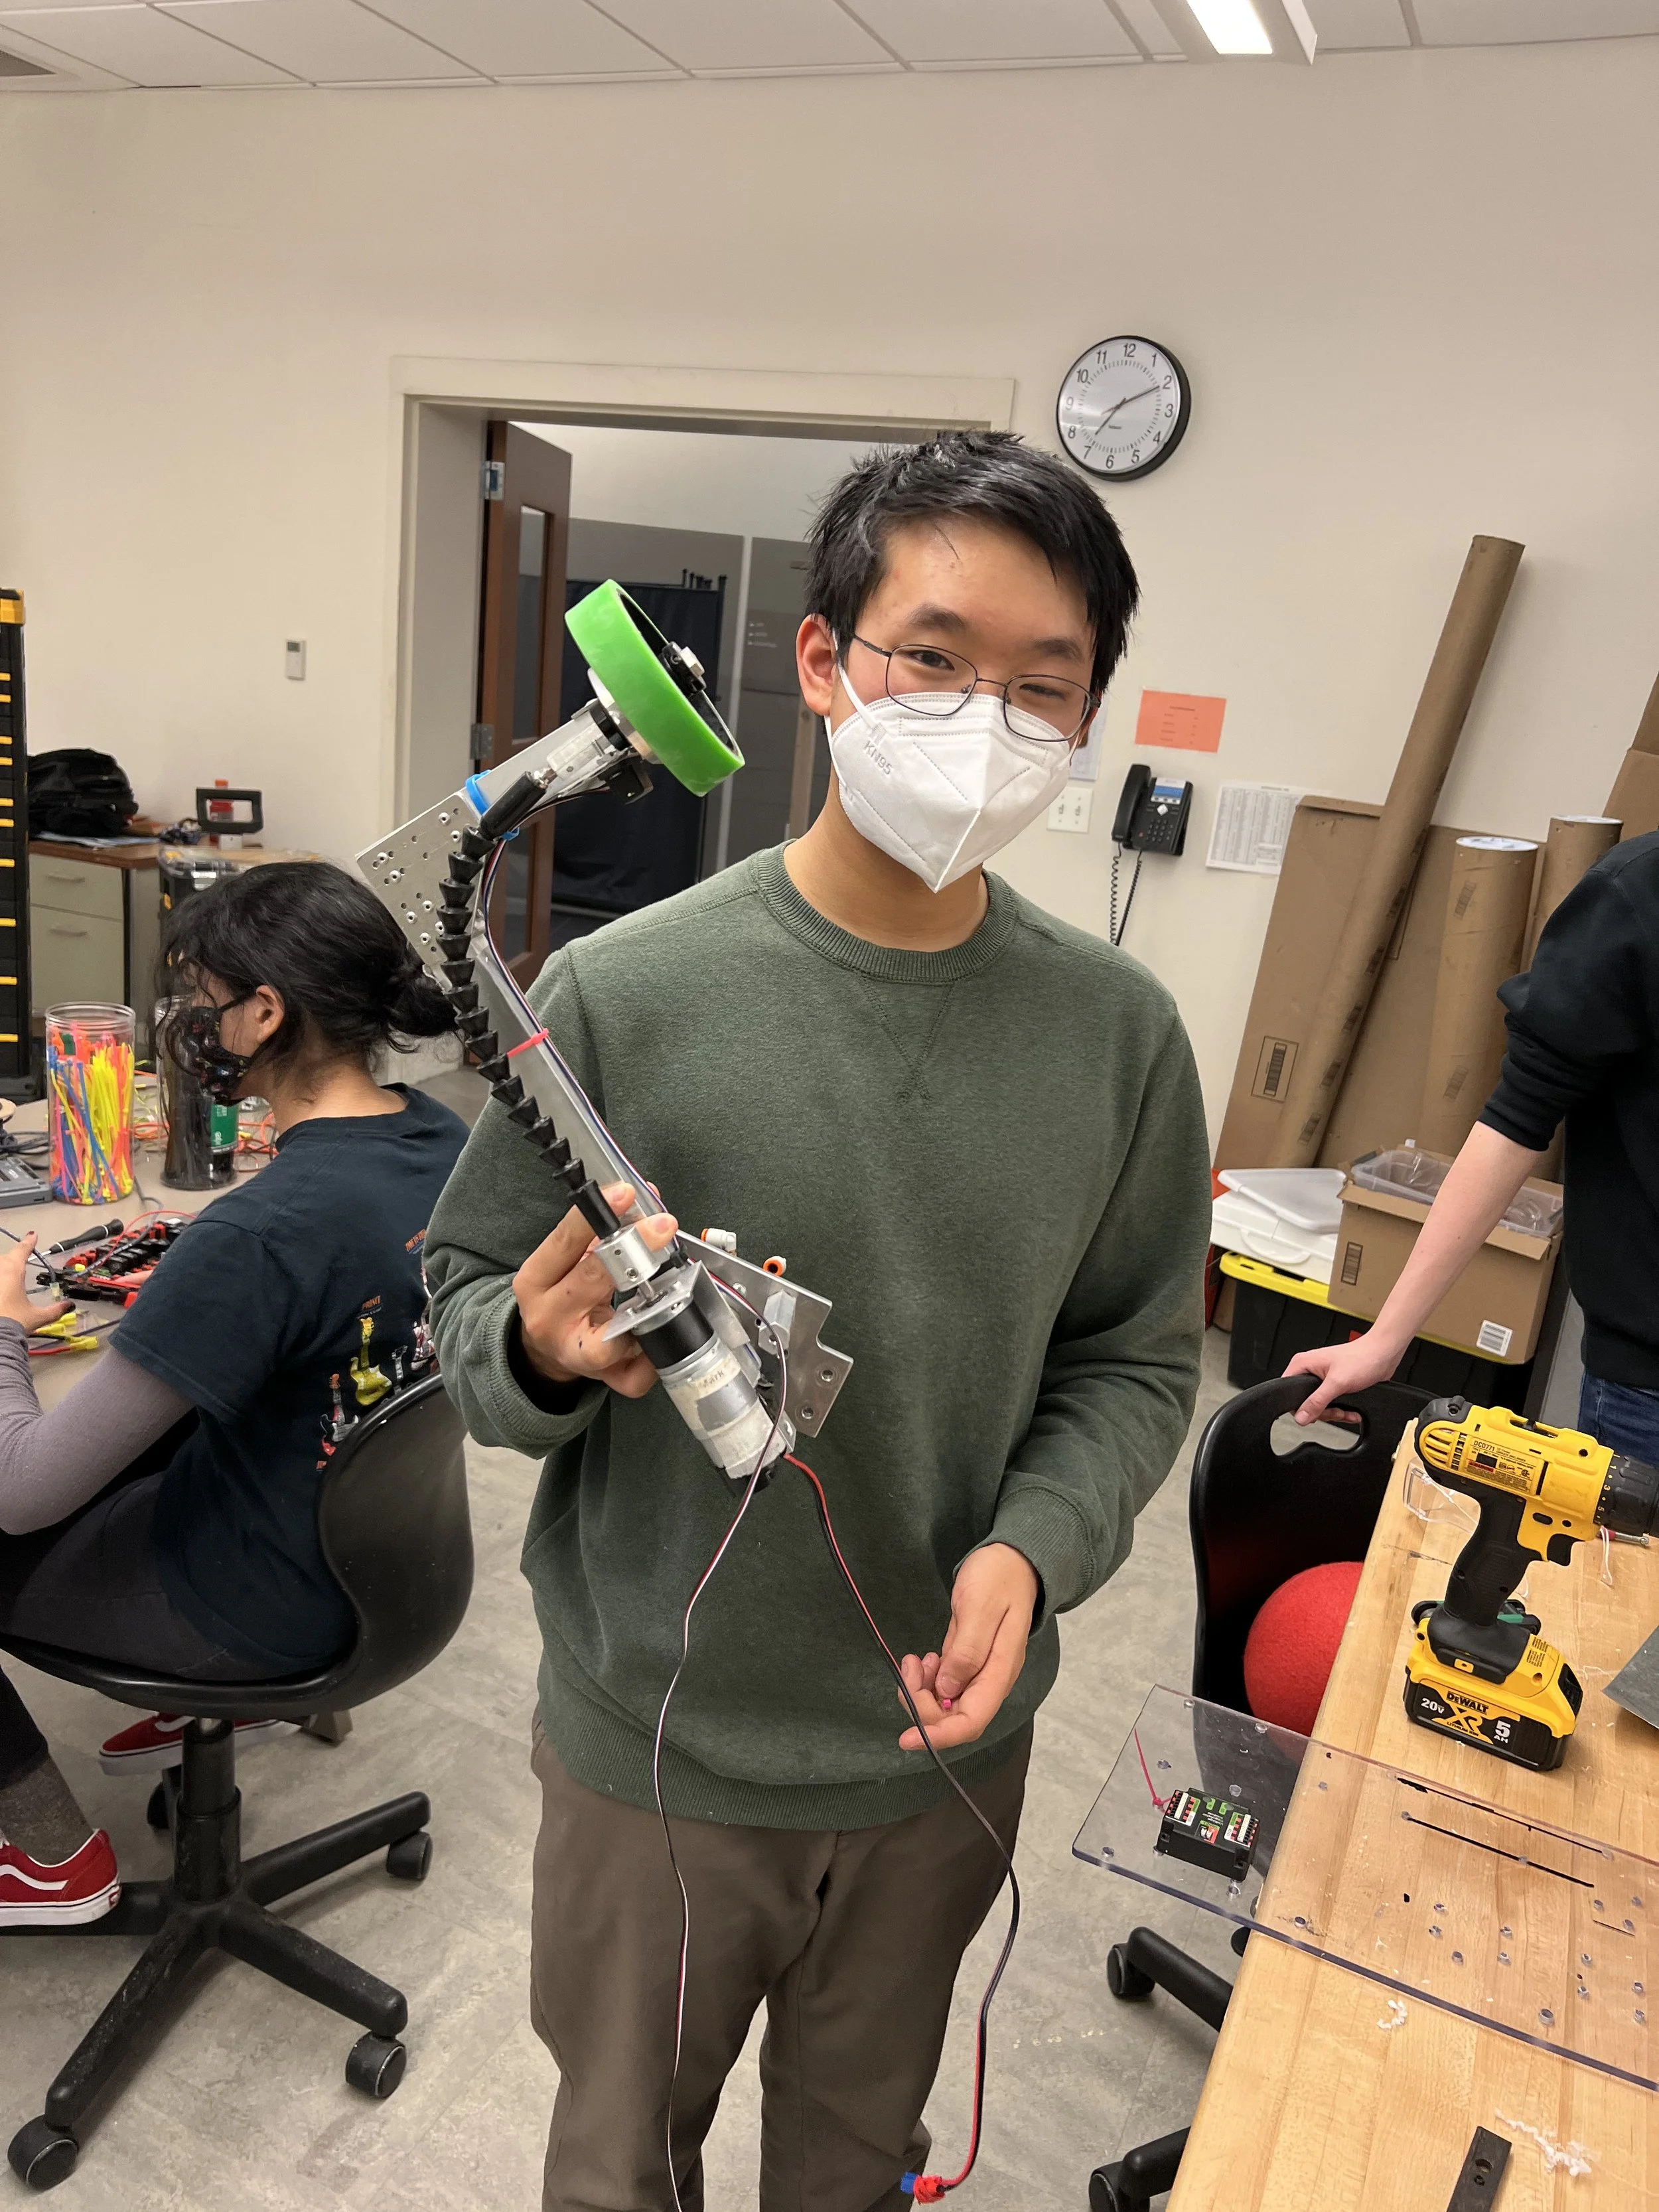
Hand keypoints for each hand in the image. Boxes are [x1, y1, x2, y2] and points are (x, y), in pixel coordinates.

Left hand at [0, 1233, 71, 1334]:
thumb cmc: (13, 1323)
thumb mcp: (37, 1317)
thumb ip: (55, 1310)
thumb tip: (68, 1306)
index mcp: (13, 1272)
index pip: (22, 1250)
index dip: (28, 1243)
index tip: (32, 1236)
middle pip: (6, 1259)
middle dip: (13, 1260)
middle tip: (20, 1267)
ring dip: (4, 1272)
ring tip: (9, 1282)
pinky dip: (1, 1283)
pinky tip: (3, 1293)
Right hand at [512, 1183, 676, 1399]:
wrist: (545, 1348)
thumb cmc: (563, 1294)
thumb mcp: (567, 1260)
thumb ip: (601, 1231)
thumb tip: (644, 1197)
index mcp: (535, 1281)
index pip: (562, 1243)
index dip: (593, 1218)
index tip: (625, 1193)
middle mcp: (548, 1317)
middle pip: (588, 1282)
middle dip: (630, 1252)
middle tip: (662, 1226)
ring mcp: (572, 1354)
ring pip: (606, 1344)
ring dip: (642, 1317)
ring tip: (669, 1290)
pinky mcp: (599, 1380)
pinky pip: (630, 1376)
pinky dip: (651, 1360)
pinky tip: (660, 1341)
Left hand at [896, 1544, 1038, 1752]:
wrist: (1012, 1559)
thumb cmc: (997, 1578)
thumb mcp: (979, 1608)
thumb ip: (966, 1651)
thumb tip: (948, 1692)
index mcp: (1000, 1672)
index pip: (971, 1722)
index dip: (938, 1736)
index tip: (906, 1737)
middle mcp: (991, 1680)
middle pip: (954, 1718)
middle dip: (923, 1705)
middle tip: (909, 1666)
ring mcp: (980, 1673)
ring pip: (946, 1705)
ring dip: (922, 1691)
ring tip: (914, 1660)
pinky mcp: (967, 1663)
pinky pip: (944, 1687)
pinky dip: (927, 1681)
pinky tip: (923, 1659)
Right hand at [1285, 1331, 1403, 1423]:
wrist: (1383, 1354)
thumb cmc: (1362, 1358)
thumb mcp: (1336, 1383)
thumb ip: (1317, 1401)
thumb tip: (1301, 1416)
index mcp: (1302, 1364)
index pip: (1287, 1390)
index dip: (1299, 1407)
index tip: (1315, 1413)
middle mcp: (1310, 1369)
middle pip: (1304, 1402)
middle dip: (1323, 1412)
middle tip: (1335, 1412)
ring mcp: (1322, 1377)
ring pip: (1319, 1404)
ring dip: (1334, 1413)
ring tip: (1346, 1413)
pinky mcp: (1334, 1383)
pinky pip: (1331, 1403)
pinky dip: (1341, 1410)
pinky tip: (1351, 1413)